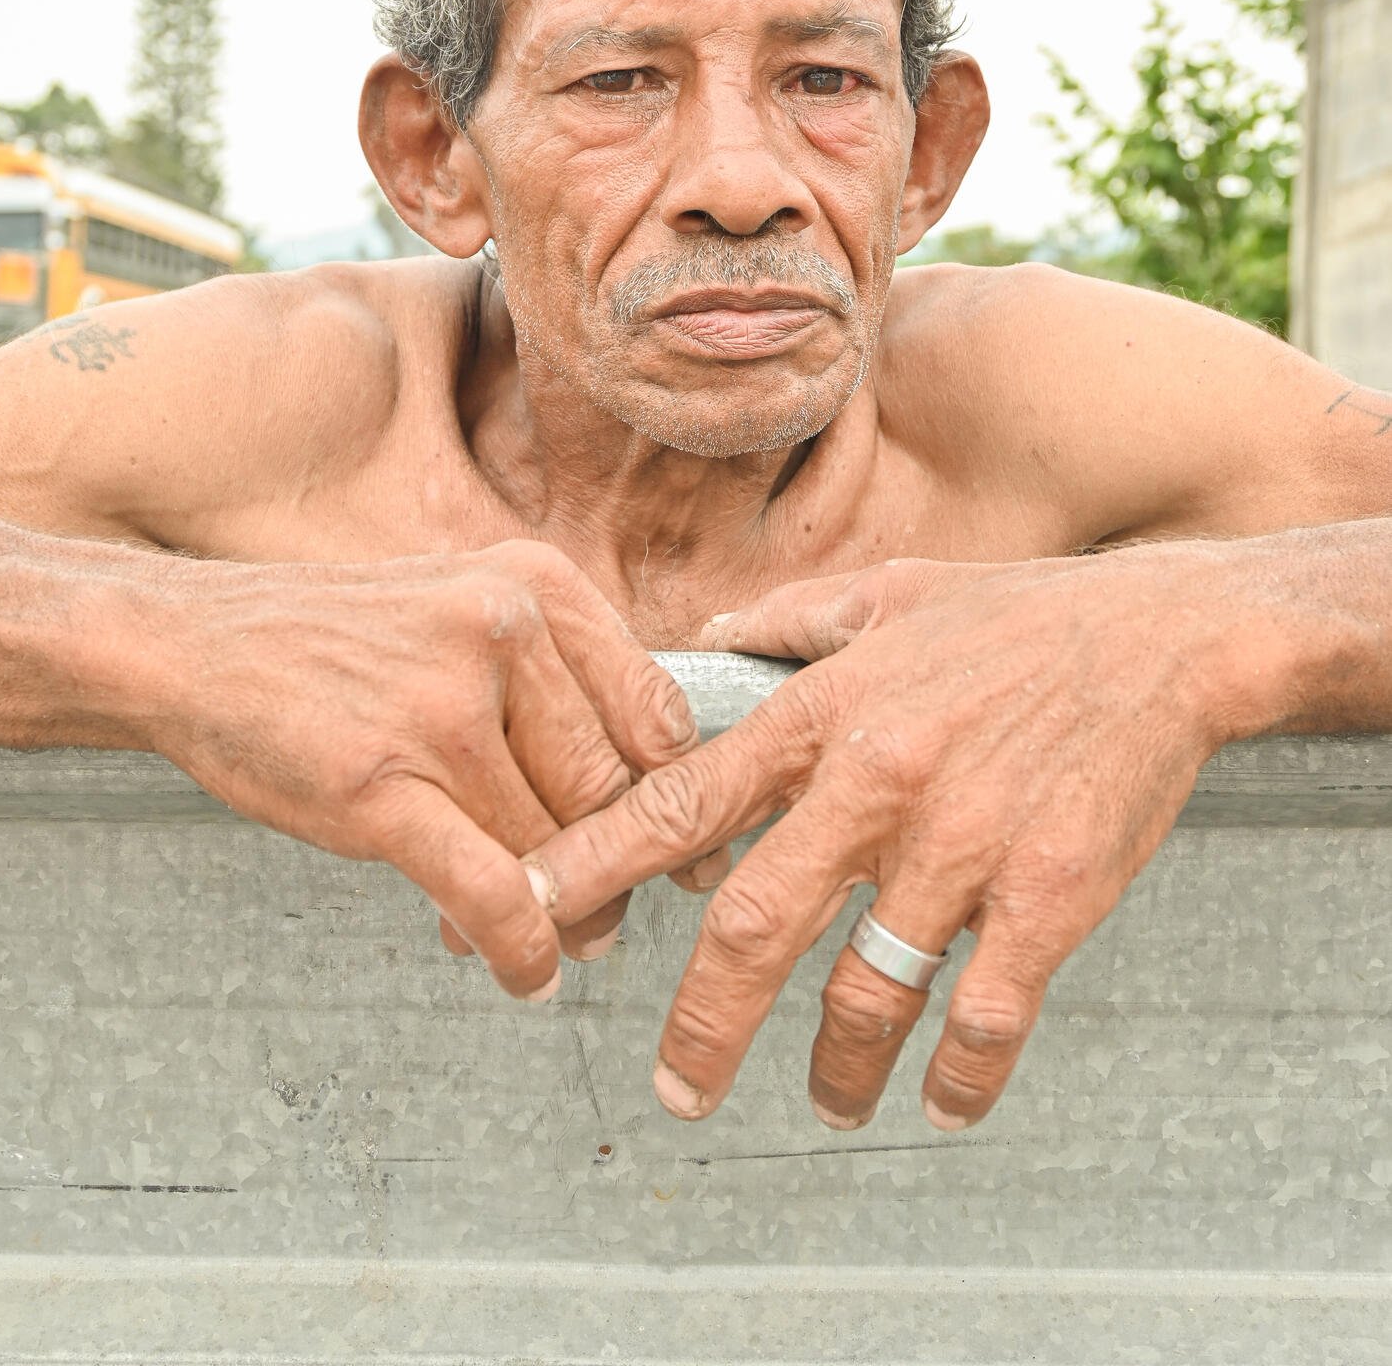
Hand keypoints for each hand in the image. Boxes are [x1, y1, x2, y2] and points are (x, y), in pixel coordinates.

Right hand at [145, 539, 710, 996]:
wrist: (195, 644)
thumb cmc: (336, 640)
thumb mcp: (464, 606)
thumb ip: (553, 675)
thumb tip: (644, 779)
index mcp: (536, 585)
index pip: (654, 711)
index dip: (679, 794)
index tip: (692, 843)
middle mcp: (502, 632)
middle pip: (610, 787)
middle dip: (620, 868)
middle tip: (615, 909)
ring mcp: (441, 710)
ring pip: (554, 845)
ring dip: (568, 913)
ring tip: (559, 936)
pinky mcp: (382, 787)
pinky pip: (491, 892)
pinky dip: (522, 948)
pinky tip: (523, 972)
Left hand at [528, 548, 1233, 1125]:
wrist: (1163, 637)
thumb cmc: (1019, 617)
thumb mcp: (886, 594)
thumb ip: (782, 624)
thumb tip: (695, 643)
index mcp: (826, 710)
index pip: (682, 800)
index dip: (594, 863)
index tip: (531, 909)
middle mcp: (878, 780)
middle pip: (756, 926)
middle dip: (702, 1024)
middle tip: (676, 1087)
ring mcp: (963, 842)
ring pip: (866, 991)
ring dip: (835, 1066)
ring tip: (828, 1100)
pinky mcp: (1047, 894)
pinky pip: (983, 1014)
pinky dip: (954, 1076)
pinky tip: (940, 1098)